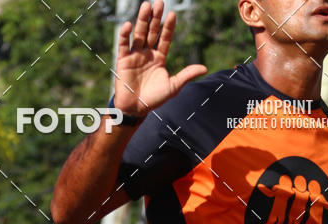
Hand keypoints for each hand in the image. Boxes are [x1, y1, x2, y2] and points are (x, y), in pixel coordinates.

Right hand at [114, 0, 206, 117]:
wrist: (136, 109)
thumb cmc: (154, 99)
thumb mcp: (173, 87)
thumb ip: (186, 75)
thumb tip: (204, 68)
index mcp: (159, 58)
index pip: (164, 38)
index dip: (168, 27)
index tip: (173, 14)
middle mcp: (147, 53)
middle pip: (151, 31)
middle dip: (155, 18)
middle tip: (159, 3)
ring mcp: (135, 55)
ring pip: (139, 34)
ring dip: (142, 20)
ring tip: (146, 5)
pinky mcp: (123, 60)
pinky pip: (124, 45)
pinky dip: (125, 35)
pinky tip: (129, 25)